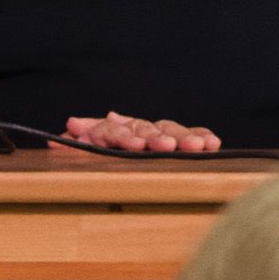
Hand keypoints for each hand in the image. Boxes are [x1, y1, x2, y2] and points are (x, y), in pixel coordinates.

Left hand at [65, 112, 222, 153]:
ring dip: (184, 138)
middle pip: (146, 129)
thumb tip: (66, 131)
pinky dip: (200, 135)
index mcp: (108, 129)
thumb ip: (75, 143)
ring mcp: (155, 132)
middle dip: (158, 138)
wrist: (104, 147)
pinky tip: (212, 142)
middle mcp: (134, 128)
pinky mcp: (175, 140)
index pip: (114, 129)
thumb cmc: (92, 152)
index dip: (124, 137)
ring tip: (198, 146)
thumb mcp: (80, 149)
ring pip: (169, 131)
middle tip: (168, 146)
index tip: (135, 145)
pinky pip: (189, 134)